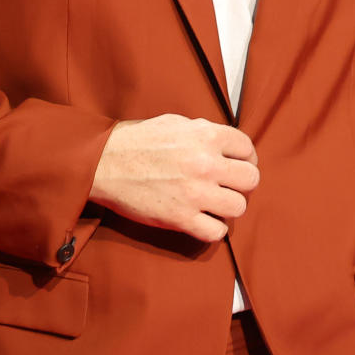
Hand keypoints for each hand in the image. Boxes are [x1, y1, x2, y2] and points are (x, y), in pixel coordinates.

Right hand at [90, 114, 258, 242]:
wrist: (103, 164)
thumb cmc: (137, 141)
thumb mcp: (174, 122)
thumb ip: (203, 132)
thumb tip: (226, 146)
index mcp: (205, 135)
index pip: (247, 149)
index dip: (246, 158)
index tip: (238, 165)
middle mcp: (205, 164)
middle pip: (250, 180)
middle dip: (241, 183)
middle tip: (227, 186)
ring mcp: (194, 193)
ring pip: (238, 207)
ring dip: (228, 206)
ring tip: (214, 203)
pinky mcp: (180, 218)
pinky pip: (216, 232)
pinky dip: (213, 228)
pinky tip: (203, 219)